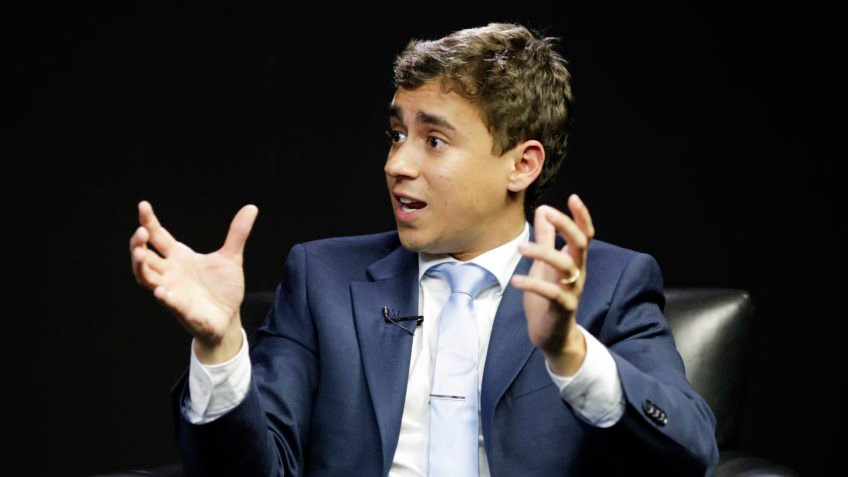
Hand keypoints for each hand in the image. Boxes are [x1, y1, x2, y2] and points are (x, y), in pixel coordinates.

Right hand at [129, 200, 257, 362]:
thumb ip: (237, 233)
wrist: (229, 318)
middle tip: (140, 232)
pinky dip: (164, 296)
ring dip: (141, 267)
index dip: (149, 222)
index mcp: (179, 257)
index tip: (143, 205)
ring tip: (140, 254)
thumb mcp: (231, 258)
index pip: (158, 237)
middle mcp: (170, 273)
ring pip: (147, 278)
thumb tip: (251, 207)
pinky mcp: (181, 309)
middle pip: (145, 257)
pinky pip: (169, 302)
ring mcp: (173, 291)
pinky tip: (160, 291)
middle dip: (138, 244)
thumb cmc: (223, 288)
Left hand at [510, 194, 594, 375]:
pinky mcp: (562, 308)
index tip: (573, 197)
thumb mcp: (544, 265)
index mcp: (574, 261)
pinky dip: (533, 284)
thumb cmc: (547, 298)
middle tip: (549, 213)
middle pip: (580, 244)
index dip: (581, 216)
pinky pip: (552, 294)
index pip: (584, 234)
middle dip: (567, 226)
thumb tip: (544, 210)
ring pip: (566, 267)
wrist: (552, 336)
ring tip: (521, 247)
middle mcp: (577, 273)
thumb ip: (546, 239)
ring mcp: (572, 291)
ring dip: (543, 253)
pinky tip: (516, 279)